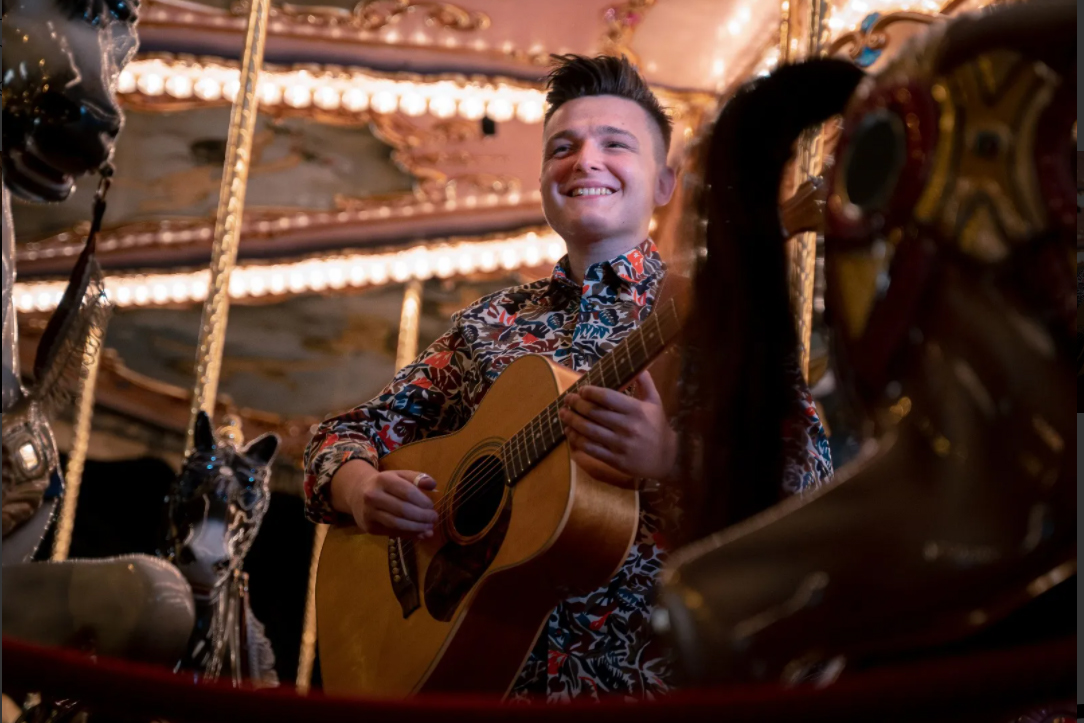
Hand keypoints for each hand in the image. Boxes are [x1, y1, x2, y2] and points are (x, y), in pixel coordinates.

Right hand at [331, 460, 438, 538]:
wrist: (357, 493)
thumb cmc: (385, 483)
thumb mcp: (399, 475)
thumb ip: (417, 477)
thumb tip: (432, 484)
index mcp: (383, 480)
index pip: (407, 492)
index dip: (423, 501)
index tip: (432, 506)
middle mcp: (373, 496)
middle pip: (403, 510)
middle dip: (422, 516)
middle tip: (434, 518)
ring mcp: (369, 513)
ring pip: (397, 524)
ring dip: (416, 528)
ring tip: (429, 528)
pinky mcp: (369, 527)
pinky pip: (392, 532)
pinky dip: (408, 534)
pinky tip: (419, 534)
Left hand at [558, 370, 677, 484]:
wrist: (666, 459)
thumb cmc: (658, 426)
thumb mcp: (655, 402)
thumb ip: (645, 383)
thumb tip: (638, 365)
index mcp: (636, 410)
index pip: (608, 397)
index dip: (591, 392)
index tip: (582, 389)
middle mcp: (627, 427)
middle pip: (594, 413)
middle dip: (577, 404)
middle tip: (567, 399)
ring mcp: (620, 445)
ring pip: (589, 431)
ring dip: (572, 421)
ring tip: (563, 414)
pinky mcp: (615, 460)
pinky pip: (591, 449)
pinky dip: (577, 440)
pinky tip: (570, 433)